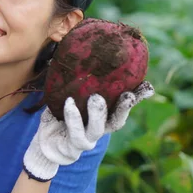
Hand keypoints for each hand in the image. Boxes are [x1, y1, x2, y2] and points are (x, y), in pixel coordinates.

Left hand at [23, 81, 154, 181]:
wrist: (44, 140)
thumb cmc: (59, 112)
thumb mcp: (70, 94)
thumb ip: (78, 78)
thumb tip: (77, 46)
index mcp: (104, 116)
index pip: (124, 106)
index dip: (138, 98)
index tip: (148, 86)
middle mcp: (99, 128)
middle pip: (117, 121)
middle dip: (124, 108)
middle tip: (128, 95)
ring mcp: (87, 139)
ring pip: (98, 129)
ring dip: (98, 113)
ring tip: (95, 98)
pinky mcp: (73, 146)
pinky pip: (75, 132)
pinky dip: (73, 117)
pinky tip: (69, 103)